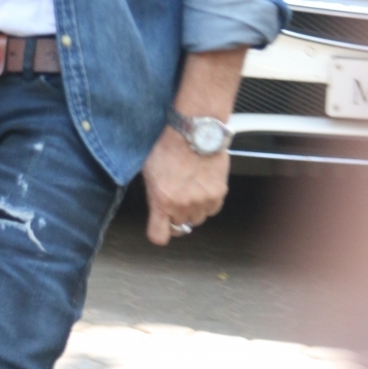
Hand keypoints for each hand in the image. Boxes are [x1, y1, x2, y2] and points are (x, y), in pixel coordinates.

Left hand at [142, 125, 229, 245]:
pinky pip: (212, 209)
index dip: (159, 231)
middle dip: (176, 215)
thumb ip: (153, 195)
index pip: (159, 236)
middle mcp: (183, 205)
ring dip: (192, 210)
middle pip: (180, 226)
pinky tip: (201, 187)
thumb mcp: (149, 172)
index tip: (160, 226)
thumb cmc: (170, 146)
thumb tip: (156, 207)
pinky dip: (207, 203)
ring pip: (197, 219)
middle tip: (175, 198)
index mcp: (162, 200)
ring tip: (189, 190)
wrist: (195, 132)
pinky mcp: (218, 194)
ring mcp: (202, 201)